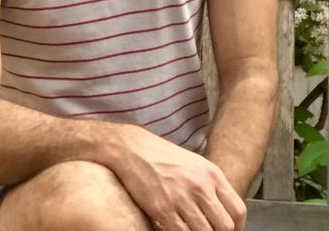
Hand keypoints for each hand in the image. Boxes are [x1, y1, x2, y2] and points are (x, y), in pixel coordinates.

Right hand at [110, 124, 246, 230]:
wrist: (132, 148)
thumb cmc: (162, 156)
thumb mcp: (194, 164)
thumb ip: (210, 186)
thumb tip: (222, 212)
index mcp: (211, 174)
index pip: (238, 212)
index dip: (236, 229)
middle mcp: (200, 186)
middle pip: (225, 227)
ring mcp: (182, 198)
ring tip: (191, 230)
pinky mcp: (163, 209)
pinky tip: (176, 230)